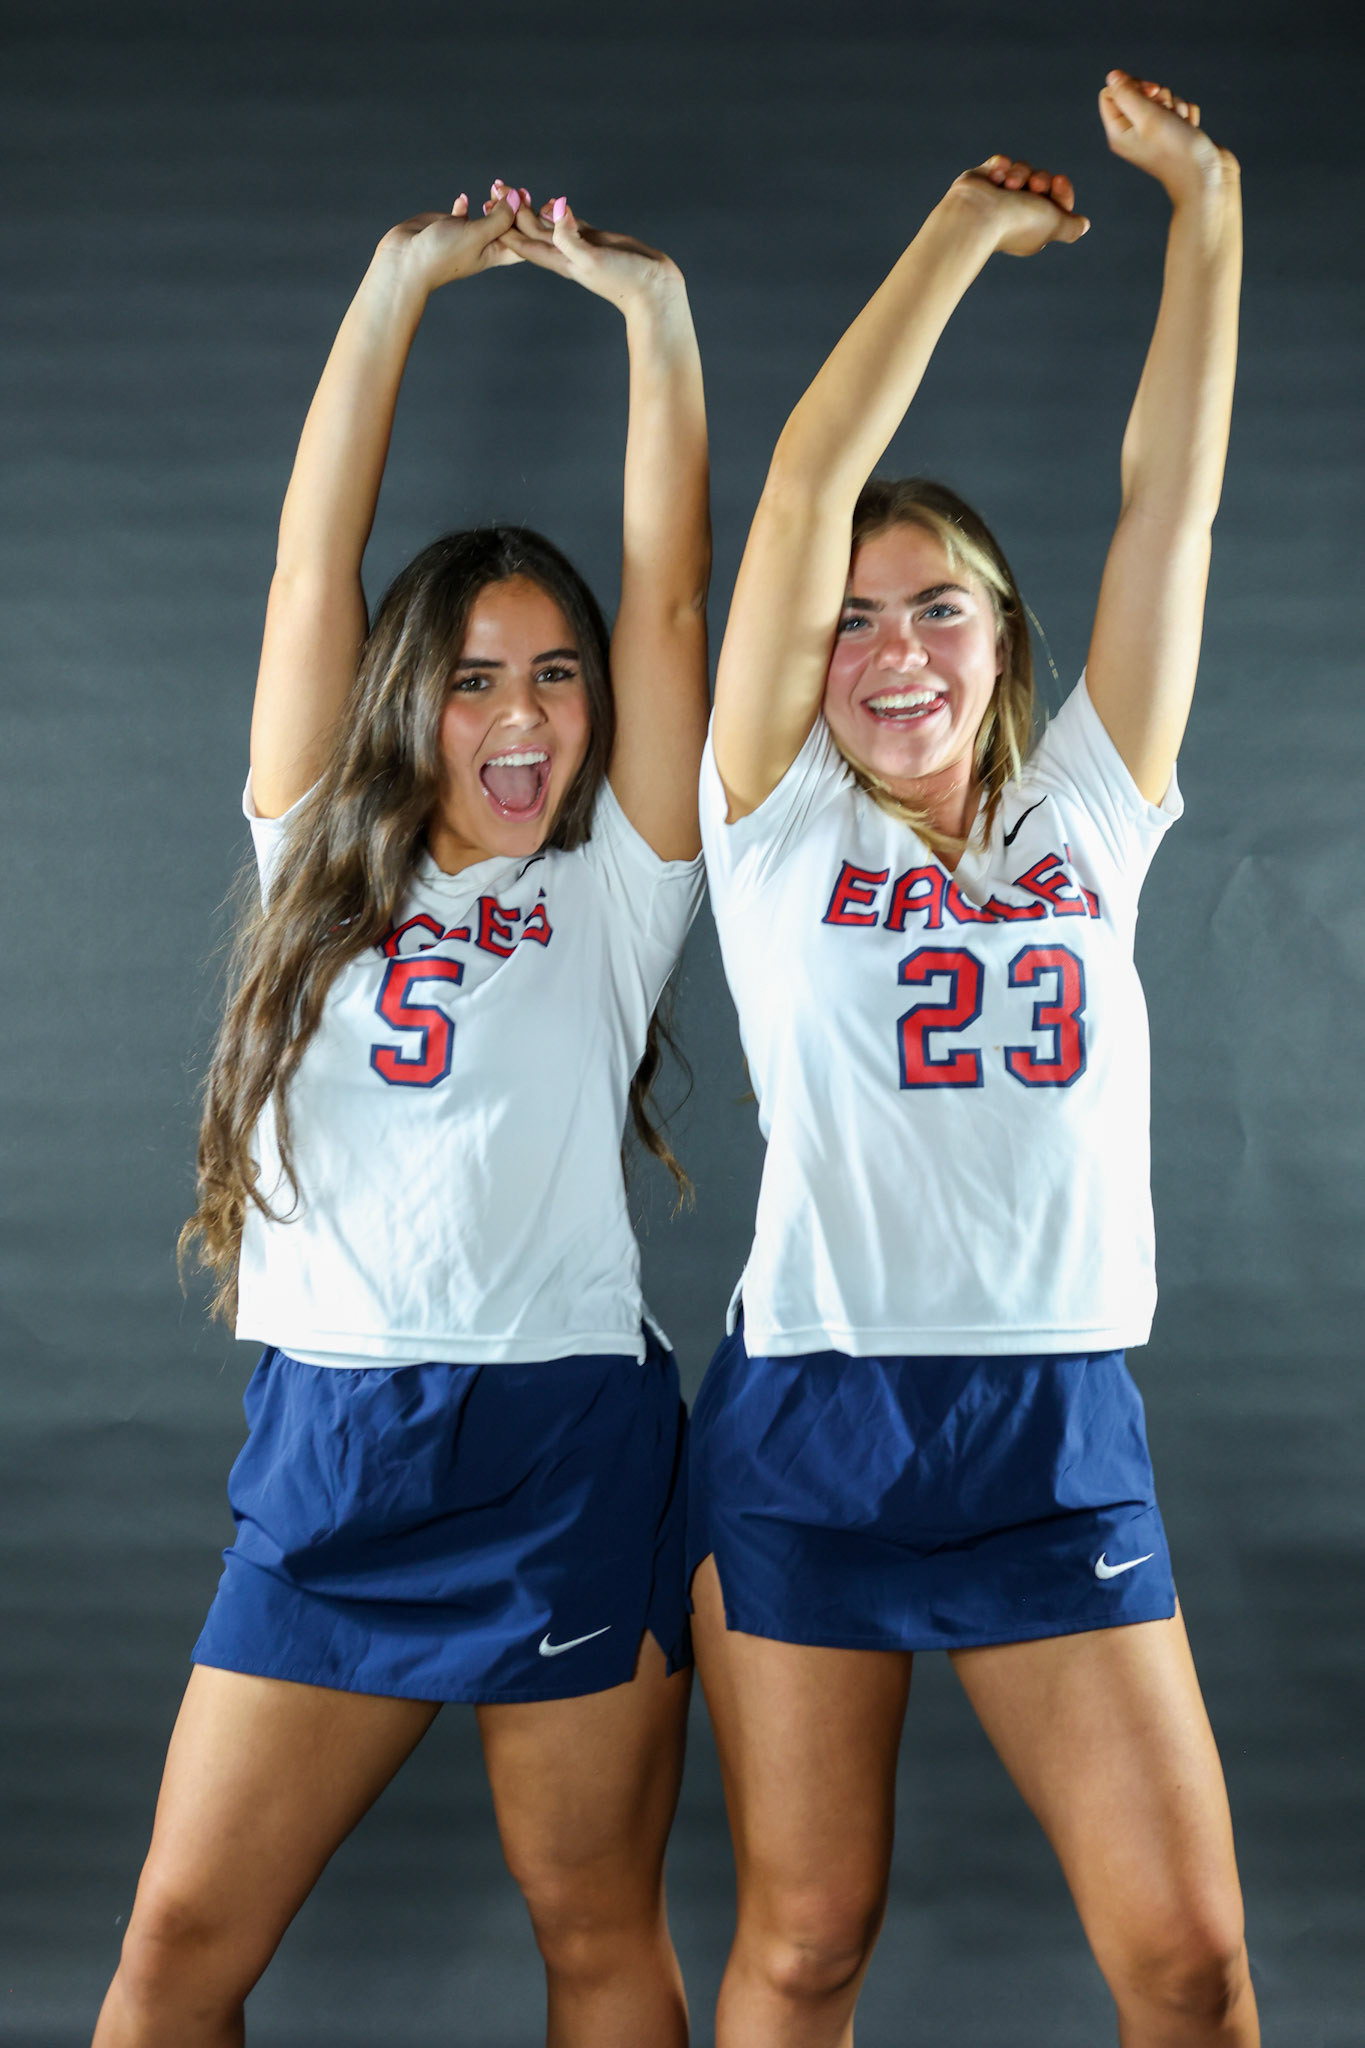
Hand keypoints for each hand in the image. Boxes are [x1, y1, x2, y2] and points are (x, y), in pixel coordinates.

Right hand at [374, 190, 521, 294]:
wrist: (406, 259)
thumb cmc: (442, 254)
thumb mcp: (477, 235)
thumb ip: (499, 218)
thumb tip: (517, 199)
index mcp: (496, 253)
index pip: (523, 239)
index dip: (530, 221)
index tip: (529, 199)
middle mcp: (484, 245)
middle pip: (508, 225)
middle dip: (514, 206)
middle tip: (513, 187)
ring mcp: (467, 235)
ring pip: (488, 216)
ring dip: (494, 202)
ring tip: (495, 186)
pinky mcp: (450, 226)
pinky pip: (463, 213)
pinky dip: (465, 205)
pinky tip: (463, 199)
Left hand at [500, 189, 684, 313]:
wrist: (651, 290)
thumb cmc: (623, 279)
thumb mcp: (593, 258)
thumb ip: (571, 236)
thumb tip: (555, 208)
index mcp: (559, 261)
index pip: (523, 242)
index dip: (505, 223)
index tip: (490, 202)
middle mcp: (565, 255)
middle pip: (531, 231)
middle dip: (513, 210)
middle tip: (498, 185)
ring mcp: (580, 247)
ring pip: (548, 226)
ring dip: (532, 209)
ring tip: (519, 191)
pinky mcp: (595, 241)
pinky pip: (570, 225)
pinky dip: (559, 213)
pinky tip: (552, 204)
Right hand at [948, 156, 1089, 256]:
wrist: (979, 214)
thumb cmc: (1017, 222)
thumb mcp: (1055, 226)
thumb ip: (1070, 227)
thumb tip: (1083, 225)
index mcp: (1034, 227)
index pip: (1056, 201)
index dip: (1062, 189)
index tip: (1059, 180)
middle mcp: (1017, 213)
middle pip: (1041, 181)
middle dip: (1040, 179)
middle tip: (1033, 186)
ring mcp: (998, 197)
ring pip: (1022, 170)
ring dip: (1019, 173)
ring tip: (1008, 185)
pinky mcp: (983, 182)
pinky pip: (1000, 163)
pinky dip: (1000, 167)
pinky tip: (994, 177)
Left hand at [1099, 71, 1237, 202]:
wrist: (1207, 177)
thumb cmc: (1177, 151)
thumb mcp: (1147, 116)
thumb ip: (1127, 94)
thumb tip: (1112, 76)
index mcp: (1119, 132)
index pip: (1110, 93)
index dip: (1130, 85)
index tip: (1148, 92)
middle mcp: (1134, 132)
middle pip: (1138, 91)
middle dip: (1158, 94)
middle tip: (1166, 109)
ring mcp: (1155, 132)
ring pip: (1162, 97)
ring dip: (1176, 104)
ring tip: (1180, 124)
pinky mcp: (1175, 131)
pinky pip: (1179, 107)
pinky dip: (1187, 114)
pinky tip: (1190, 128)